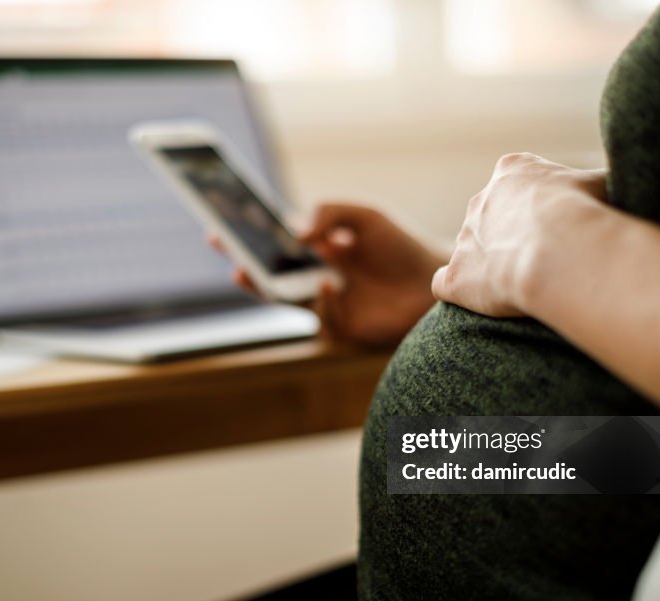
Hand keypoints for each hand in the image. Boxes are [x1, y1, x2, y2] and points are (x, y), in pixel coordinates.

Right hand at [209, 204, 443, 346]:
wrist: (438, 281)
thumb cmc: (403, 246)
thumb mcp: (366, 216)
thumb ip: (330, 212)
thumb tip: (296, 234)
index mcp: (320, 252)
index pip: (275, 246)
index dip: (249, 239)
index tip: (220, 228)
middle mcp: (318, 278)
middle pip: (271, 276)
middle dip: (245, 266)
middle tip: (226, 254)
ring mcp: (330, 306)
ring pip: (288, 302)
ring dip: (268, 289)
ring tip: (253, 273)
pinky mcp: (345, 329)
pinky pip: (323, 320)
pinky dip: (322, 302)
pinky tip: (330, 285)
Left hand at [431, 153, 607, 316]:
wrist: (561, 251)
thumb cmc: (590, 214)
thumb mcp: (604, 184)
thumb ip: (598, 185)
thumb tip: (619, 186)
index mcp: (513, 171)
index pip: (517, 183)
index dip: (538, 208)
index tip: (557, 226)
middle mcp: (481, 200)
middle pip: (491, 217)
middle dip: (512, 236)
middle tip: (543, 260)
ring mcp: (464, 239)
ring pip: (471, 250)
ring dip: (491, 266)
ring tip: (524, 285)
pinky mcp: (454, 276)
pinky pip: (445, 284)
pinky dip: (460, 292)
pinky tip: (482, 302)